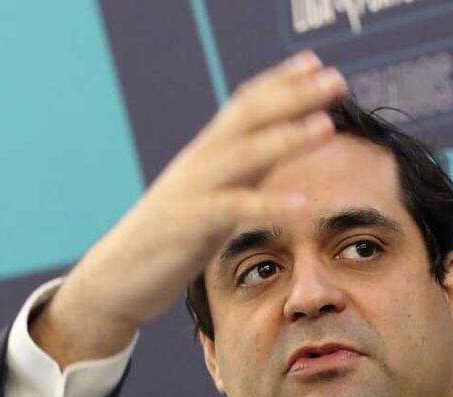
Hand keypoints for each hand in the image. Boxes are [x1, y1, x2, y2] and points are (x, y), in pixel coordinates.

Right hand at [33, 51, 346, 366]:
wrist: (116, 278)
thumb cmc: (167, 240)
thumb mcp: (210, 198)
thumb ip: (241, 174)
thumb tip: (279, 155)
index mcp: (206, 154)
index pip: (245, 105)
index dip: (280, 81)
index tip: (317, 62)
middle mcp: (199, 163)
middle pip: (249, 117)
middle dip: (293, 95)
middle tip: (336, 79)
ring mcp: (191, 190)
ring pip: (242, 154)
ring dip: (286, 138)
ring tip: (327, 126)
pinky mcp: (187, 225)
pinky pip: (231, 209)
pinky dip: (267, 204)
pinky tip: (300, 205)